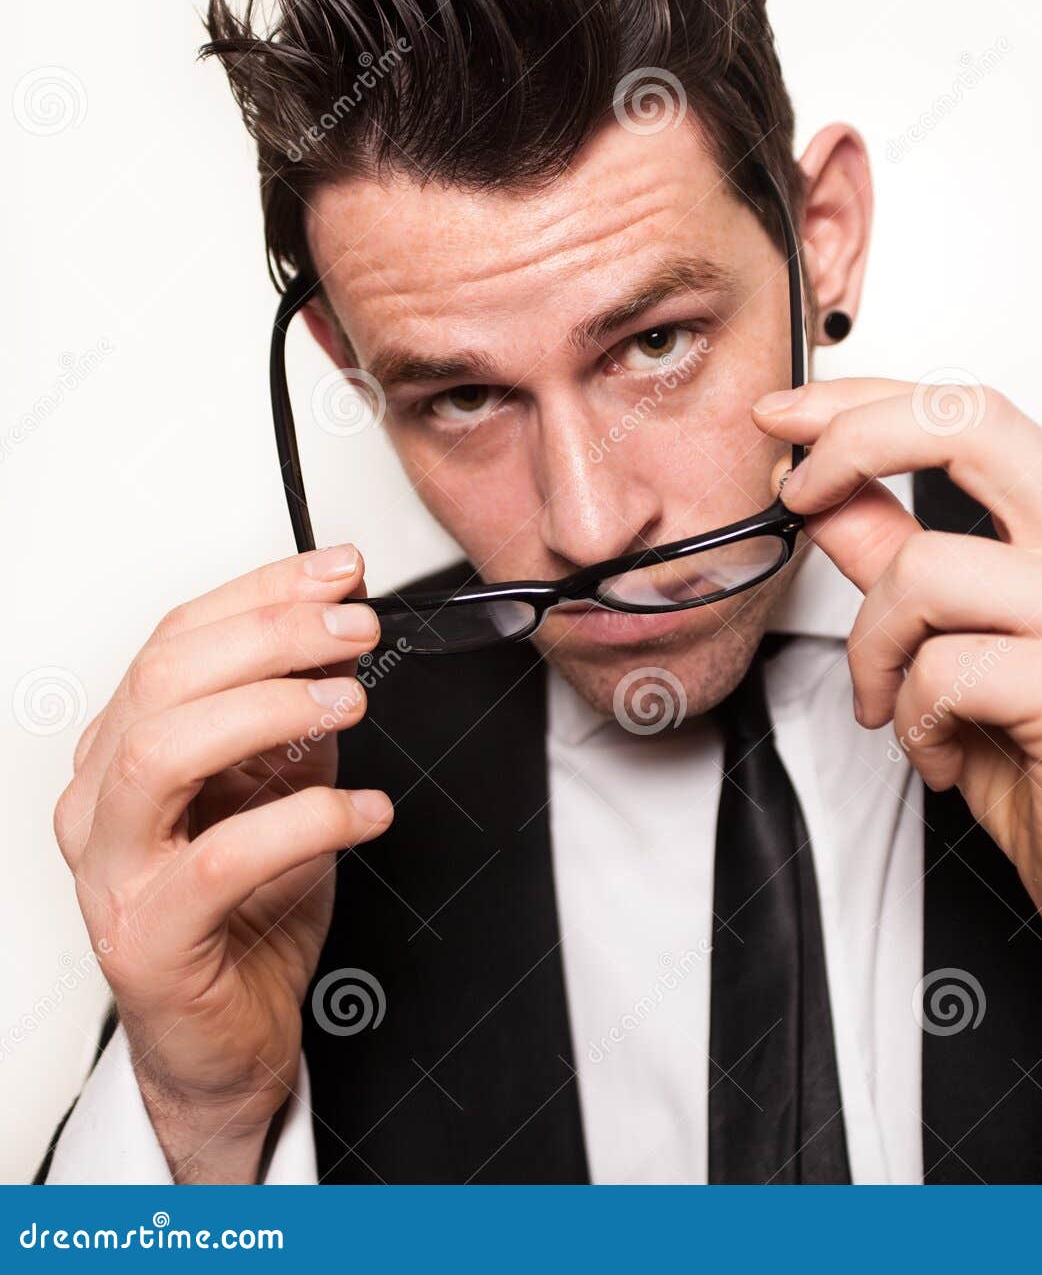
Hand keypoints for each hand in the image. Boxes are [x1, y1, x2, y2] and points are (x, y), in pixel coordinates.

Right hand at [52, 547, 393, 1180]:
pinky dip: (309, 820)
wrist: (228, 1040)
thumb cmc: (247, 914)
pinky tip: (368, 812)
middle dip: (271, 635)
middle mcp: (100, 801)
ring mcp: (114, 870)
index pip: (176, 640)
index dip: (261, 591)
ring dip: (270, 708)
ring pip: (163, 751)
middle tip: (356, 630)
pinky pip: (224, 858)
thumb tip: (337, 644)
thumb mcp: (282, 791)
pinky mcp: (148, 936)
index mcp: (122, 750)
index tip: (339, 572)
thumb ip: (296, 724)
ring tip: (351, 704)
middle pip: (164, 678)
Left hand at [754, 378, 1041, 1110]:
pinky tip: (948, 754)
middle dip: (851, 442)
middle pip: (963, 426)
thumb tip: (823, 491)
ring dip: (875, 654)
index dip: (861, 401)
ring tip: (898, 708)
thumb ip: (895, 554)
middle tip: (797, 494)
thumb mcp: (956, 641)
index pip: (966, 411)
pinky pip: (942, 671)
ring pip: (921, 573)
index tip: (786, 415)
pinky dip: (914, 722)